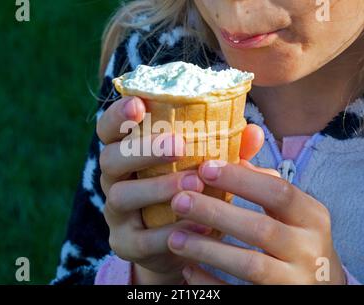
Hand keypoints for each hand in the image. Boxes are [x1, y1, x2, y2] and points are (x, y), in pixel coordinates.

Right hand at [97, 96, 211, 283]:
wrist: (182, 246)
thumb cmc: (193, 195)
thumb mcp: (207, 170)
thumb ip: (226, 151)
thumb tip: (254, 132)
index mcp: (128, 153)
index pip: (109, 128)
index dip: (118, 114)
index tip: (140, 104)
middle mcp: (115, 180)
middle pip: (110, 159)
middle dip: (143, 149)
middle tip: (179, 144)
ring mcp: (116, 214)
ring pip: (120, 196)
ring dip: (157, 188)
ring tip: (193, 183)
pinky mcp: (125, 244)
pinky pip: (140, 239)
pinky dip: (168, 231)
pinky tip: (200, 226)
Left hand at [167, 126, 345, 284]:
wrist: (323, 290)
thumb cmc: (298, 240)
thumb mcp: (294, 210)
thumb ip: (266, 181)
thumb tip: (237, 147)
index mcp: (312, 217)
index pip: (278, 192)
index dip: (240, 179)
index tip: (204, 168)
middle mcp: (310, 250)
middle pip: (260, 229)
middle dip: (216, 212)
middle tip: (178, 199)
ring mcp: (296, 282)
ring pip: (250, 266)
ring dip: (208, 249)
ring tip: (174, 238)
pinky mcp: (278, 304)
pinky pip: (240, 297)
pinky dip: (212, 285)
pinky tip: (188, 271)